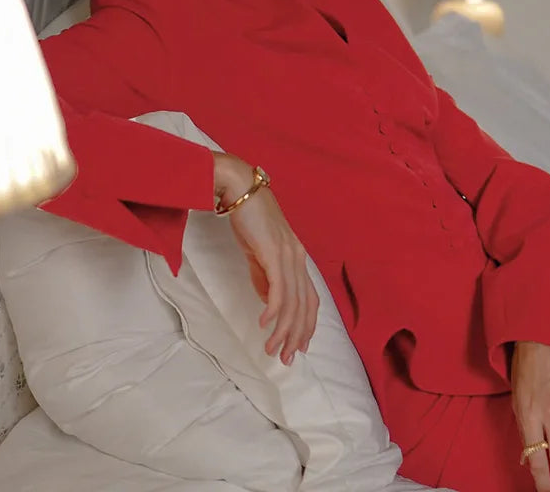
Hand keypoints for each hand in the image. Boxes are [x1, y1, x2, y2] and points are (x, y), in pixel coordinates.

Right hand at [213, 153, 318, 365]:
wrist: (240, 190)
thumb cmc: (248, 218)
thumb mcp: (259, 253)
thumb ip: (265, 276)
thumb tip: (268, 302)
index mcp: (297, 258)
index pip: (310, 299)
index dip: (306, 326)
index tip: (298, 348)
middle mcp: (298, 258)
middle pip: (305, 306)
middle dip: (296, 336)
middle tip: (286, 359)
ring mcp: (288, 255)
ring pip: (293, 301)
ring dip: (283, 329)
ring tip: (272, 349)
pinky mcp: (274, 252)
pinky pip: (279, 287)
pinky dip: (274, 309)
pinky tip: (266, 324)